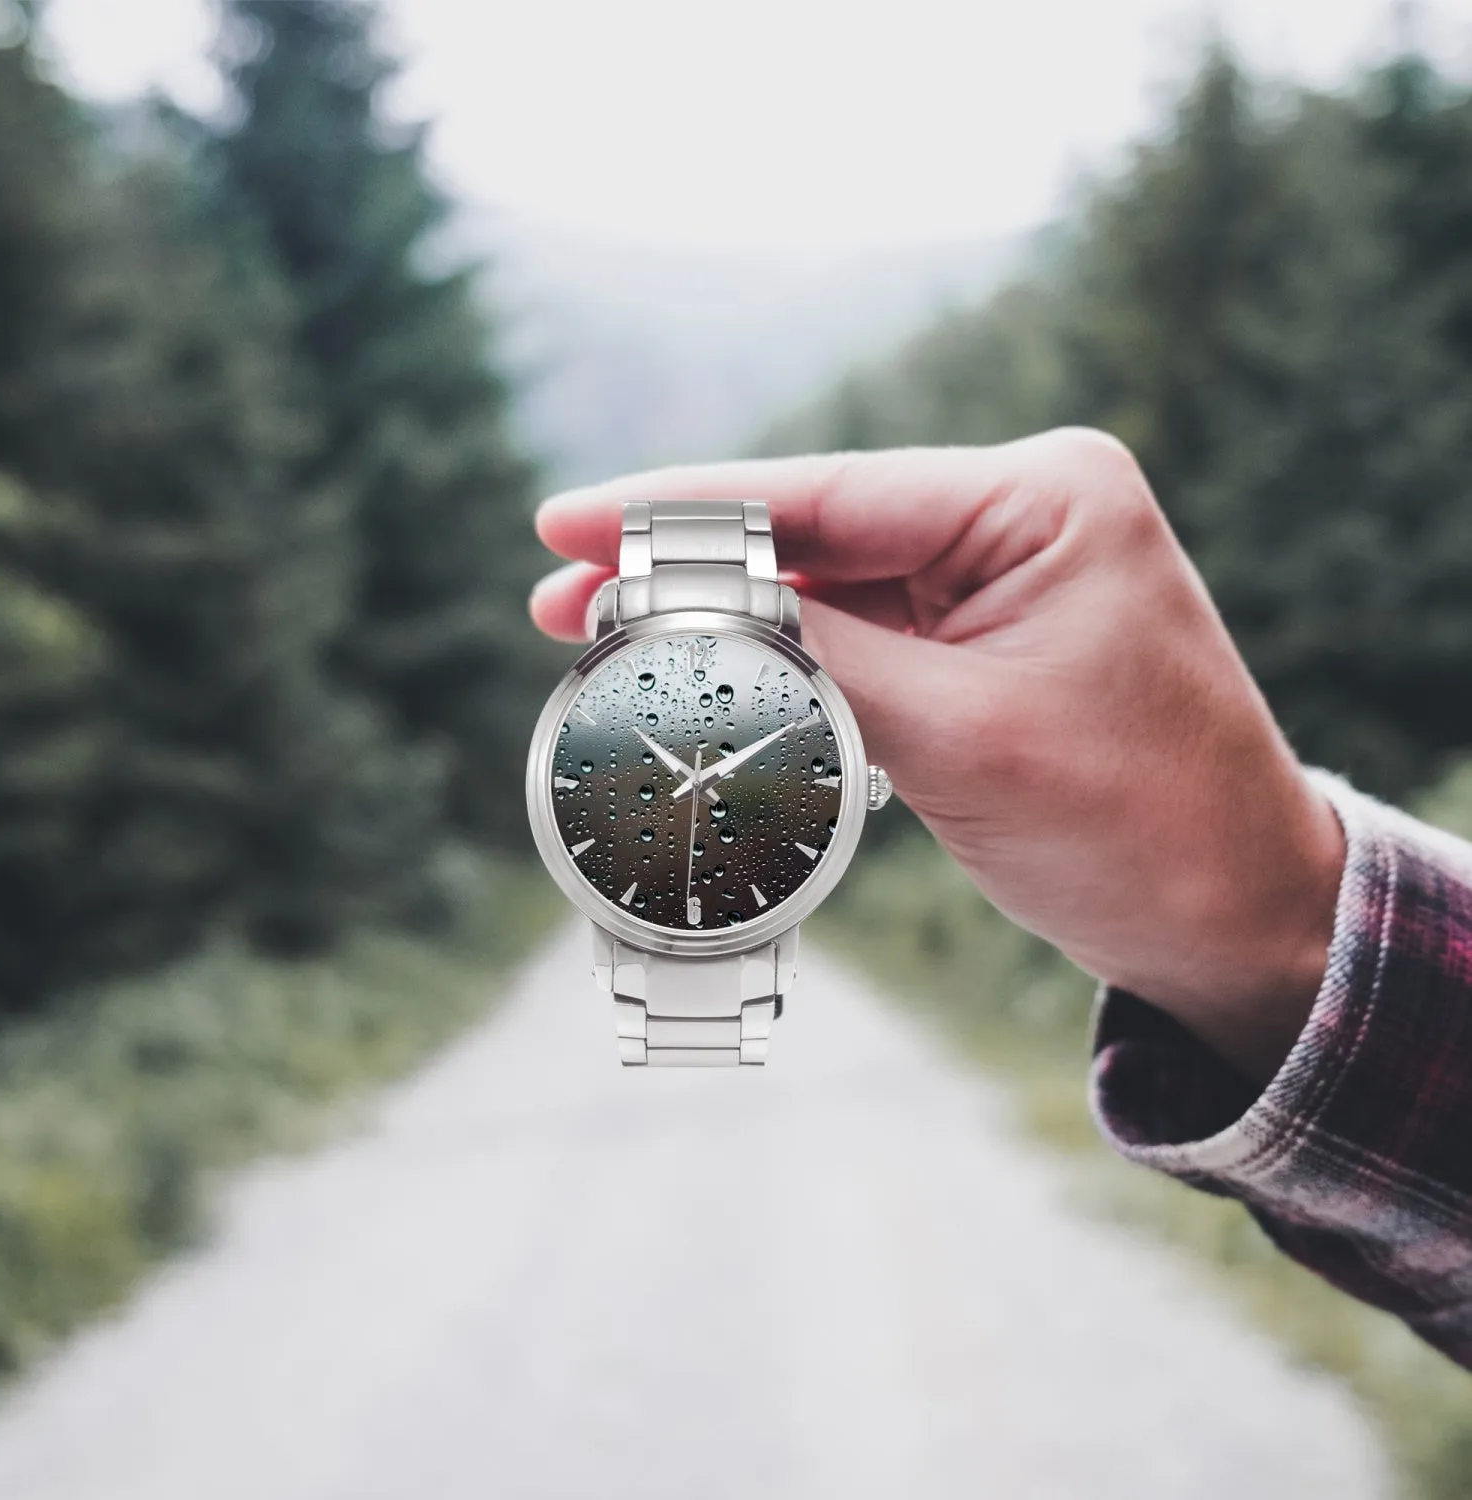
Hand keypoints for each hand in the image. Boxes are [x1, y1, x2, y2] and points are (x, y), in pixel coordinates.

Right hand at [530, 431, 1345, 1081]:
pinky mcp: (986, 648)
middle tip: (557, 600)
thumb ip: (815, 660)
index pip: (827, 492)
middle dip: (686, 571)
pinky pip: (862, 642)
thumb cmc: (1140, 828)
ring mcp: (1002, 582)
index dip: (679, 511)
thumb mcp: (961, 737)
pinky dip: (784, 666)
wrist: (1239, 921)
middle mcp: (1022, 518)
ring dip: (727, 623)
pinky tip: (708, 679)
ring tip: (605, 647)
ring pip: (828, 590)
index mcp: (1043, 499)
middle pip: (814, 533)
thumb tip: (678, 612)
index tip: (563, 522)